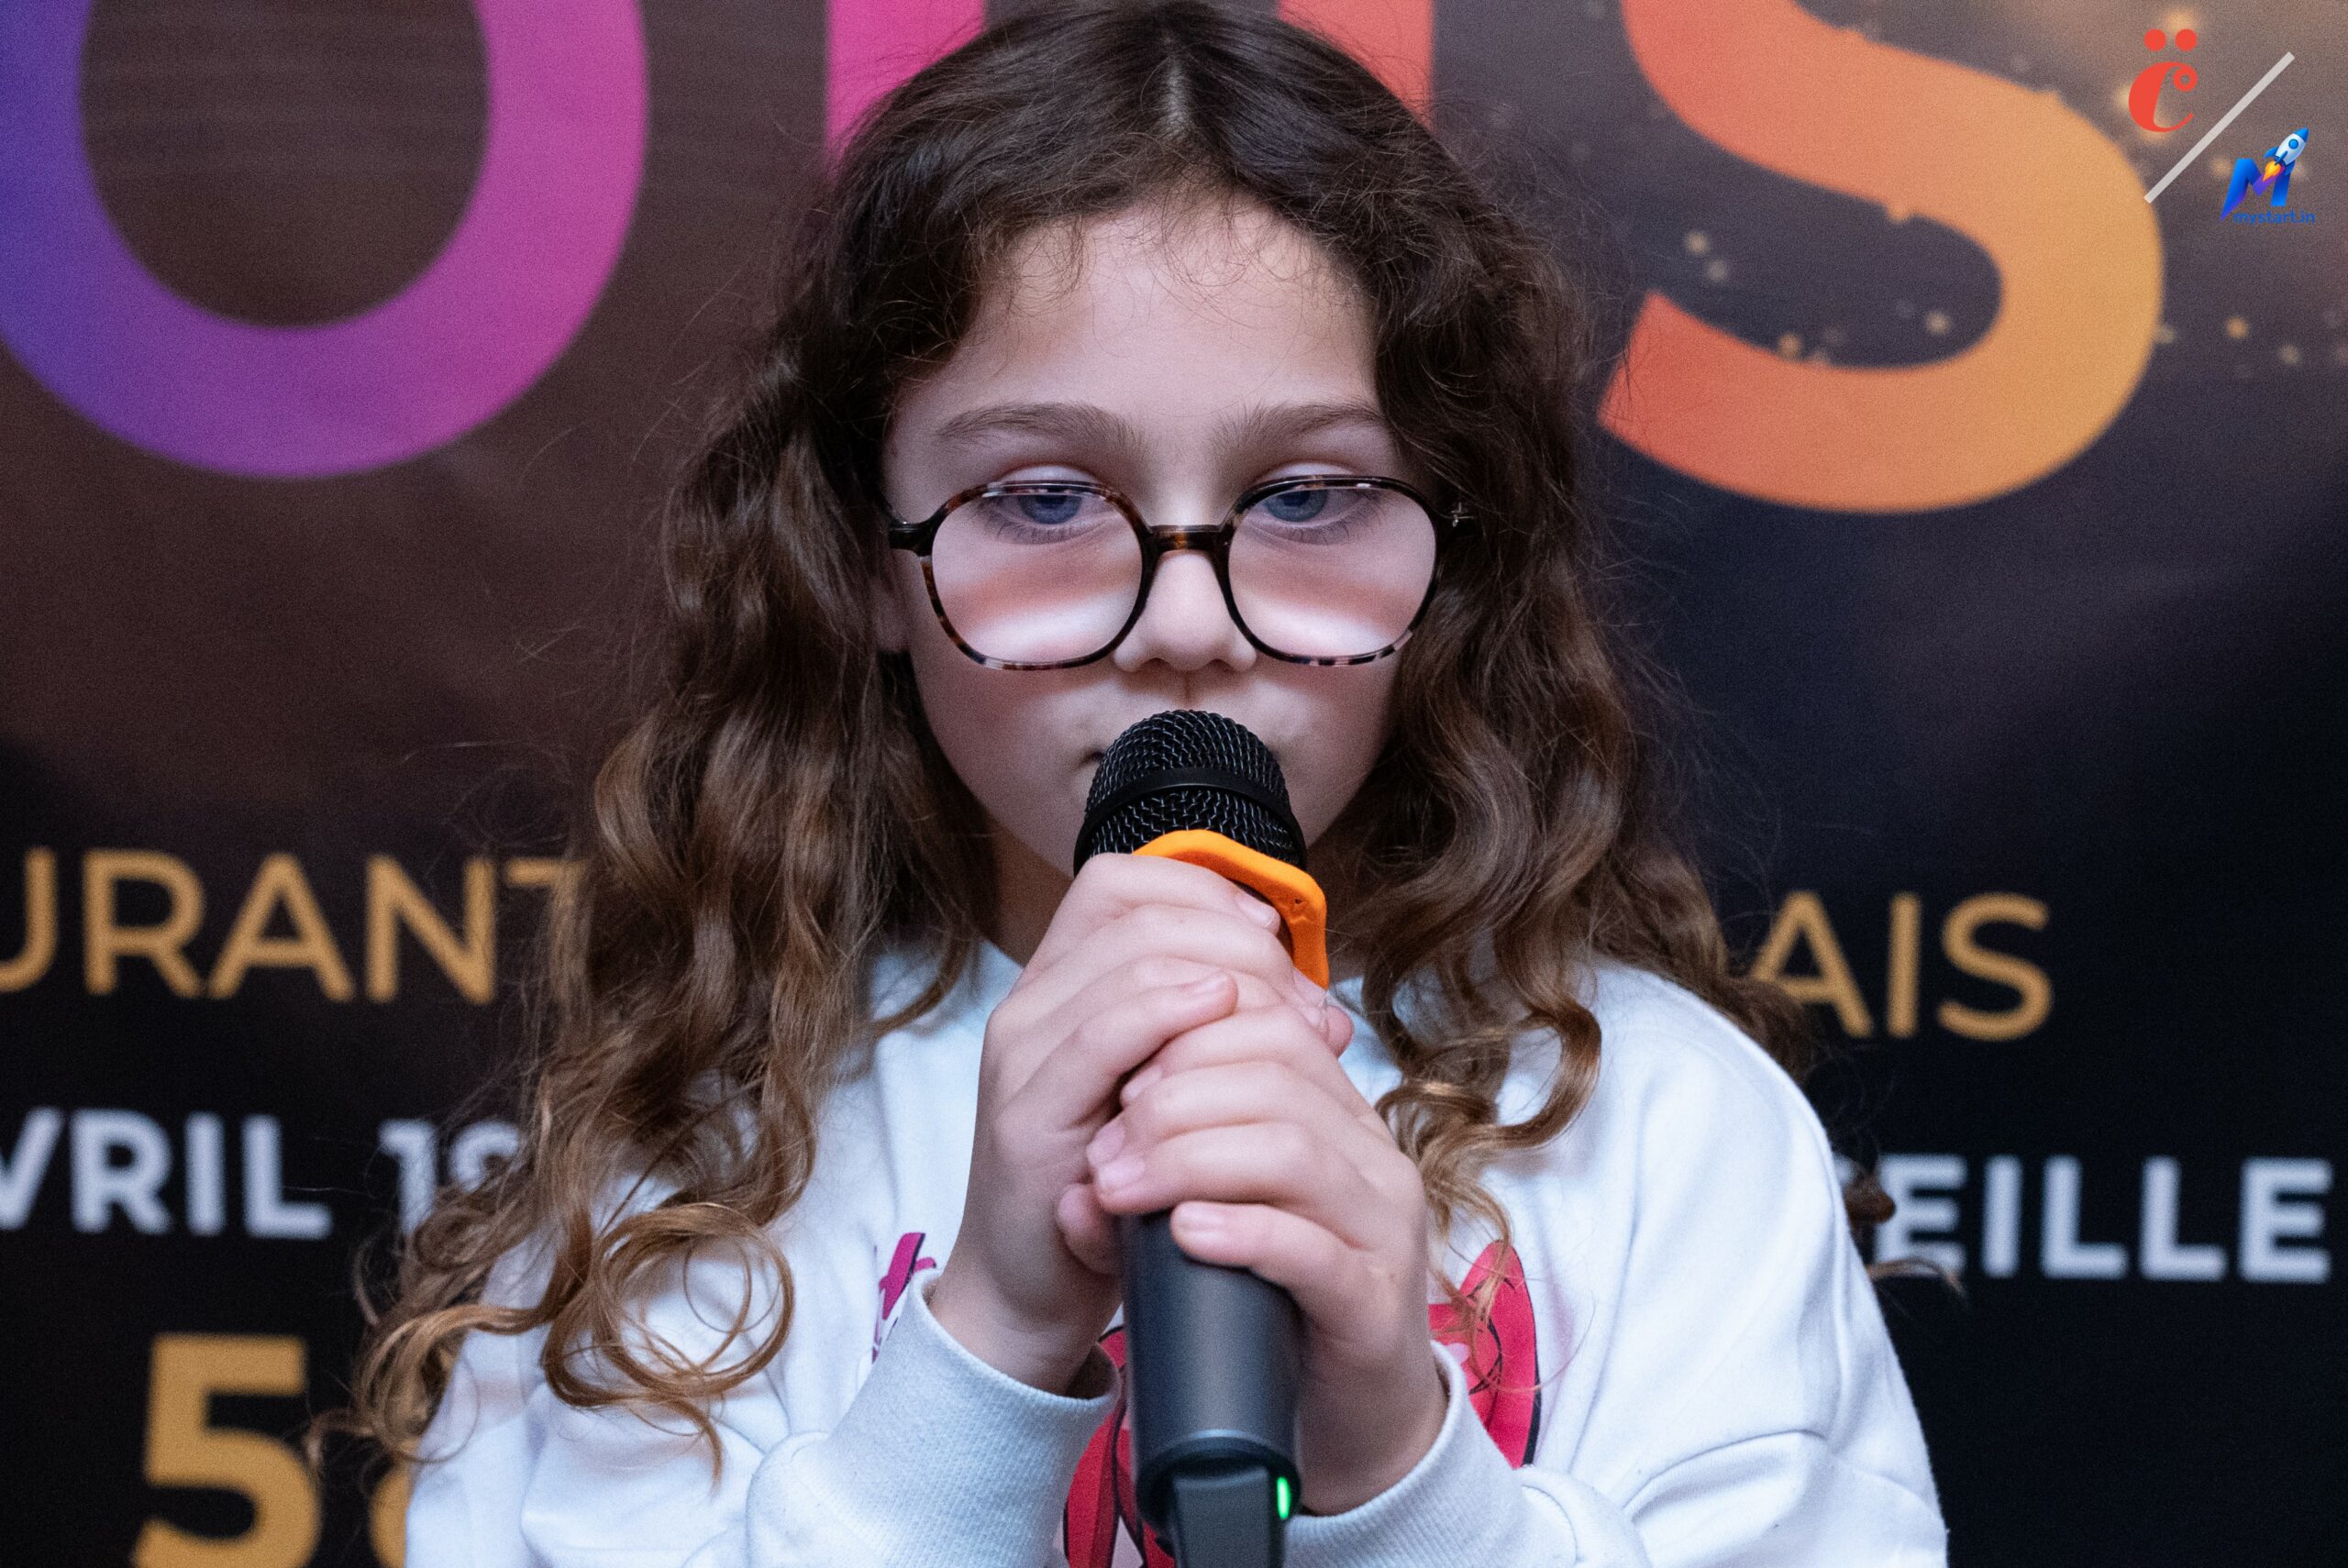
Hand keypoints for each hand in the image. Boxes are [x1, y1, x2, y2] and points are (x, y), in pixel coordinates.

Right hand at [927, 852, 1351, 1396]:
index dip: (1204, 891)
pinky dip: (1168, 1012)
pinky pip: (1102, 1034)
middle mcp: (1028, 1009)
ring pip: (1128, 958)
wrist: (1031, 1295)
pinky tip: (1219, 1014)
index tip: (1271, 941)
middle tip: (1300, 1000)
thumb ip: (1211, 1038)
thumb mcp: (1165, 1093)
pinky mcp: (1027, 1120)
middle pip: (1138, 912)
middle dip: (1236, 940)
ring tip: (1287, 1023)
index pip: (1122, 883)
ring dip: (1226, 974)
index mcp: (1056, 990)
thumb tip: (1318, 1008)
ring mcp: (1021, 1060)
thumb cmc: (1114, 1190)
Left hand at [1075, 988, 1448, 1514]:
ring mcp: (1384, 1232)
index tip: (1117, 1083)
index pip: (1271, 1029)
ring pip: (1293, 1152)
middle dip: (1173, 1100)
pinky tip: (1185, 1232)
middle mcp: (1373, 1160)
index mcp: (1342, 1119)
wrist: (1349, 1416)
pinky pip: (1315, 1251)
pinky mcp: (1376, 1306)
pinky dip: (1242, 1231)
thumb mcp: (1225, 1212)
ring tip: (1121, 1189)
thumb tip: (1085, 1157)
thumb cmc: (1277, 1303)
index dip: (1185, 1040)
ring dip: (1189, 1159)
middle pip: (1276, 1078)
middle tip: (1104, 1149)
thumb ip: (1179, 1167)